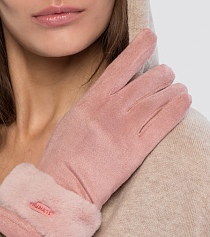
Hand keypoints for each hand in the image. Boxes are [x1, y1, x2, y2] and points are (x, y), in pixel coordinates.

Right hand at [0, 28, 191, 236]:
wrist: (63, 188)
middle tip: (166, 76)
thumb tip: (109, 99)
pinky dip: (178, 107)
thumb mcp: (70, 123)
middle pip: (147, 80)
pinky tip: (184, 100)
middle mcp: (111, 110)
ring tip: (179, 89)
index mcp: (92, 102)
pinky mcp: (137, 149)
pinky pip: (165, 122)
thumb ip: (92, 108)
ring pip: (160, 97)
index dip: (139, 49)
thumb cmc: (61, 160)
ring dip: (172, 89)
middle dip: (162, 75)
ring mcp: (125, 129)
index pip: (121, 66)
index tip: (150, 39)